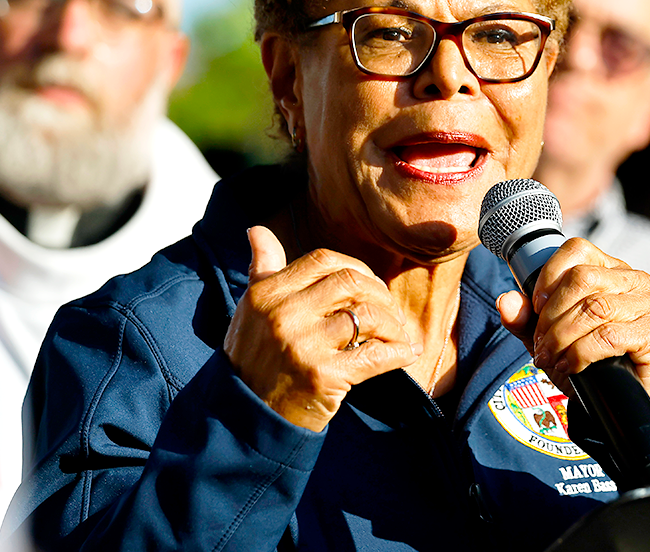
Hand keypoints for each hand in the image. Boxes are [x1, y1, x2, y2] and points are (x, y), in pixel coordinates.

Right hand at [223, 226, 420, 430]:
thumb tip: (257, 230)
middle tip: (388, 310)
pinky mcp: (323, 376)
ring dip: (393, 324)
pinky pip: (376, 355)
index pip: (323, 260)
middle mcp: (283, 314)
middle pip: (351, 282)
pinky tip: (405, 354)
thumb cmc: (254, 359)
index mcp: (267, 293)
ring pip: (368, 315)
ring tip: (397, 335)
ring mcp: (304, 345)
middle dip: (379, 293)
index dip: (355, 268)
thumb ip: (262, 269)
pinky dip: (398, 352)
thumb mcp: (250, 310)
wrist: (245, 419)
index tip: (367, 286)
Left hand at [496, 238, 649, 404]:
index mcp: (610, 268)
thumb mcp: (550, 335)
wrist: (622, 396)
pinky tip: (572, 366)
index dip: (549, 276)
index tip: (536, 307)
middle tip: (541, 342)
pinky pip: (609, 336)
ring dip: (562, 337)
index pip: (577, 250)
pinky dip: (581, 353)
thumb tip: (505, 302)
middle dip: (552, 314)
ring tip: (551, 357)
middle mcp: (634, 280)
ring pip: (594, 308)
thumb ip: (526, 318)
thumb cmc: (590, 358)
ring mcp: (649, 305)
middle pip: (582, 279)